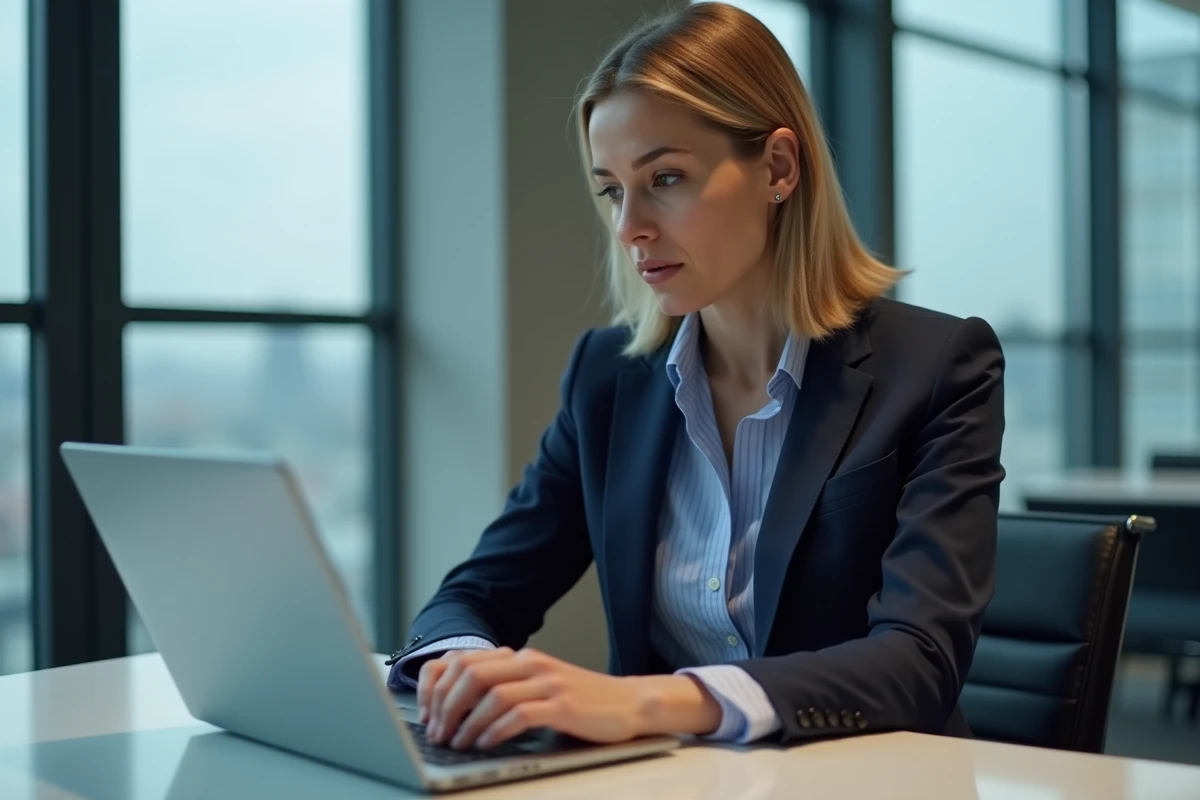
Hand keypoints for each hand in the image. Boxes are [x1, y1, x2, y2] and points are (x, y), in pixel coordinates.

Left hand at [416, 647, 721, 749]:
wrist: (630, 703)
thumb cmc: (582, 701)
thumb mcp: (540, 686)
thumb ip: (507, 687)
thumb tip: (458, 707)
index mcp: (521, 657)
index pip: (464, 660)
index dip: (437, 686)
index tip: (427, 713)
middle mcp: (531, 663)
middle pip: (472, 673)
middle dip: (445, 705)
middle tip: (437, 732)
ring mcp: (548, 683)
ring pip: (491, 694)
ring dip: (466, 722)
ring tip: (455, 742)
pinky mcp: (563, 705)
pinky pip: (519, 714)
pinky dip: (495, 730)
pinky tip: (484, 743)